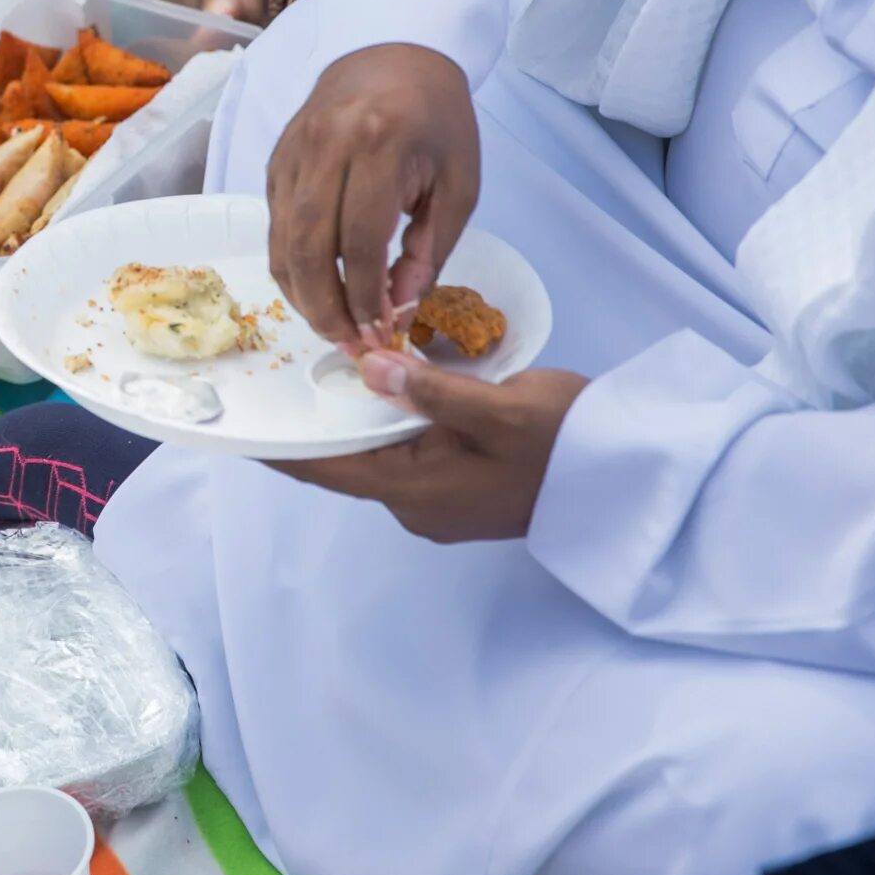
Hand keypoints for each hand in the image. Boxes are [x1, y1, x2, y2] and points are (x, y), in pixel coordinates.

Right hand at [267, 43, 478, 350]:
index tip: (380, 332)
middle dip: (325, 306)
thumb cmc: (437, 121)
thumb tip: (397, 310)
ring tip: (330, 326)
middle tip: (347, 343)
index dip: (366, 296)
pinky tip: (315, 291)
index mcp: (378, 143)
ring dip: (301, 295)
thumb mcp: (458, 185)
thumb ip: (429, 250)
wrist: (393, 55)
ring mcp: (292, 152)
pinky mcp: (275, 161)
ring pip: (281, 241)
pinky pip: (274, 226)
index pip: (360, 239)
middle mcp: (324, 145)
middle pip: (308, 246)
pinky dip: (290, 267)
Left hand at [268, 354, 585, 541]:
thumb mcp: (501, 408)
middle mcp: (418, 504)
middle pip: (349, 460)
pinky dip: (393, 421)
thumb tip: (368, 370)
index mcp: (417, 491)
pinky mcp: (462, 487)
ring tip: (326, 370)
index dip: (281, 449)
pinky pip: (410, 452)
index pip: (327, 471)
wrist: (633, 477)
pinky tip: (386, 383)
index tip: (241, 429)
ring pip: (381, 453)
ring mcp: (441, 500)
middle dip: (321, 420)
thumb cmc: (569, 442)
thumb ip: (429, 391)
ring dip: (361, 417)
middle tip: (283, 373)